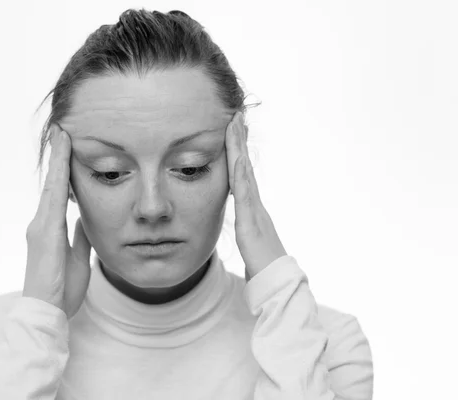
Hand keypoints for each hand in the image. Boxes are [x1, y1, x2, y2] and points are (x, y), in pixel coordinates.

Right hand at [23, 125, 91, 318]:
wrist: (47, 311)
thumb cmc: (61, 289)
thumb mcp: (78, 256)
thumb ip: (80, 235)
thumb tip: (85, 218)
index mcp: (50, 230)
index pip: (59, 193)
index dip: (63, 170)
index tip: (68, 148)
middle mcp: (42, 223)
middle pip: (52, 183)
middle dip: (58, 157)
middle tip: (63, 131)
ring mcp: (40, 226)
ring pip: (52, 185)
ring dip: (57, 160)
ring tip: (63, 135)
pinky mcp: (43, 232)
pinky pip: (53, 198)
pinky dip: (58, 177)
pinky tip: (63, 160)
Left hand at [225, 112, 287, 280]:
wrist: (276, 281)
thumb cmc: (263, 264)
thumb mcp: (249, 240)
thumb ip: (247, 228)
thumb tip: (243, 224)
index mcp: (252, 207)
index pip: (242, 173)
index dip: (238, 152)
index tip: (233, 131)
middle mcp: (255, 203)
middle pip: (245, 165)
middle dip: (239, 140)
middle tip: (236, 116)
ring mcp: (255, 209)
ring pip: (244, 172)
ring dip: (239, 148)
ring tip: (235, 125)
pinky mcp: (251, 221)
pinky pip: (244, 193)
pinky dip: (240, 174)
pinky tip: (236, 159)